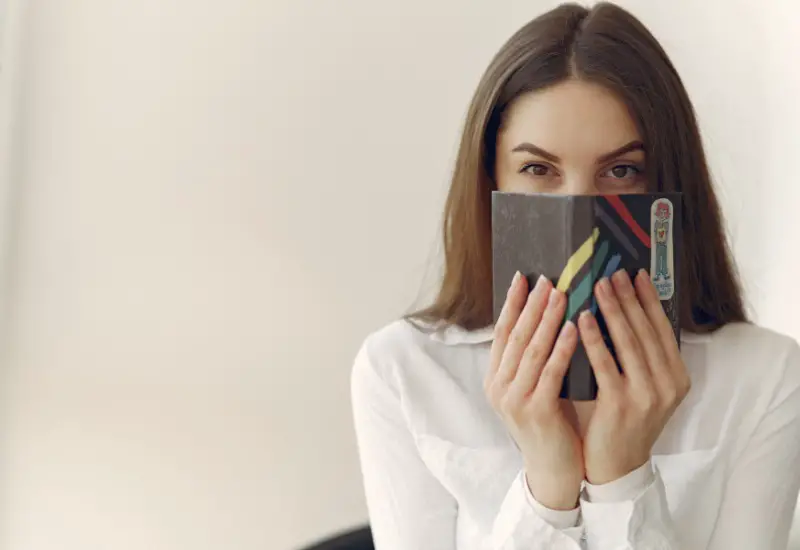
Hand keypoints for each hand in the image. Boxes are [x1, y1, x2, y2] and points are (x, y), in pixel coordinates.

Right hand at [485, 272, 583, 509]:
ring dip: (546, 319)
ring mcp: (514, 400)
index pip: (502, 333)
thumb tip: (545, 315)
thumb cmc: (549, 423)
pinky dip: (561, 348)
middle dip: (531, 304)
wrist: (552, 469)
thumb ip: (533, 359)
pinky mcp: (535, 412)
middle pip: (515, 336)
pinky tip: (573, 328)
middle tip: (546, 278)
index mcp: (495, 378)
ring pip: (531, 351)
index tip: (523, 277)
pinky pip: (549, 373)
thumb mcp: (532, 388)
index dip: (512, 304)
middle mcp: (498, 386)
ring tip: (560, 294)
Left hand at [578, 269, 690, 484]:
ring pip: (629, 343)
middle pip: (646, 331)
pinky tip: (581, 319)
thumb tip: (625, 310)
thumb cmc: (622, 420)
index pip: (662, 329)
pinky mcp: (621, 404)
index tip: (636, 274)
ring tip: (599, 285)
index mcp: (677, 377)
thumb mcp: (643, 387)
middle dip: (629, 298)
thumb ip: (641, 356)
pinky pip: (606, 364)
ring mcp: (647, 395)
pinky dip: (594, 339)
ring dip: (613, 310)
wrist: (616, 465)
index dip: (649, 300)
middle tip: (614, 271)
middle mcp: (668, 384)